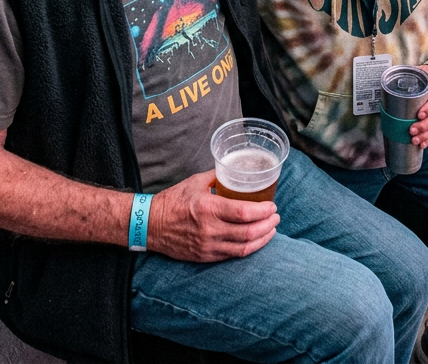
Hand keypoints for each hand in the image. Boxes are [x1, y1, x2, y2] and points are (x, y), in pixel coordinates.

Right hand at [150, 171, 278, 261]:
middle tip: (276, 217)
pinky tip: (256, 241)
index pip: (244, 213)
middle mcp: (210, 230)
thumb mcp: (196, 181)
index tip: (273, 206)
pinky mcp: (205, 257)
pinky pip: (232, 255)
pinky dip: (248, 248)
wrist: (151, 224)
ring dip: (262, 239)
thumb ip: (218, 176)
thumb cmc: (174, 199)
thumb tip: (236, 169)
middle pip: (248, 233)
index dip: (263, 211)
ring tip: (271, 229)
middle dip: (268, 225)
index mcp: (208, 208)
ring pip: (243, 248)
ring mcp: (208, 246)